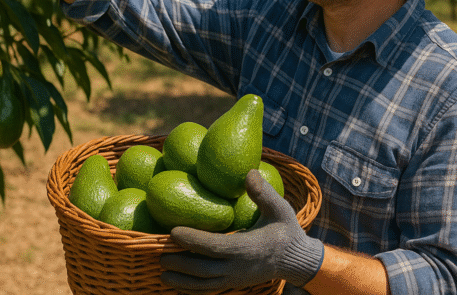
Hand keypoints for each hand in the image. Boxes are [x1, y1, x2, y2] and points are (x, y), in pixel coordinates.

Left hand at [159, 169, 323, 292]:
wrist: (296, 260)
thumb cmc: (286, 230)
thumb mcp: (280, 209)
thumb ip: (264, 193)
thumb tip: (249, 172)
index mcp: (248, 248)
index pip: (215, 246)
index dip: (193, 240)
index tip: (173, 231)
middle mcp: (239, 267)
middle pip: (204, 269)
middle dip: (181, 263)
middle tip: (160, 254)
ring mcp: (235, 278)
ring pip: (204, 284)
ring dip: (182, 280)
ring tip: (162, 272)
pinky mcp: (233, 284)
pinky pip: (210, 289)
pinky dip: (191, 289)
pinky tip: (176, 283)